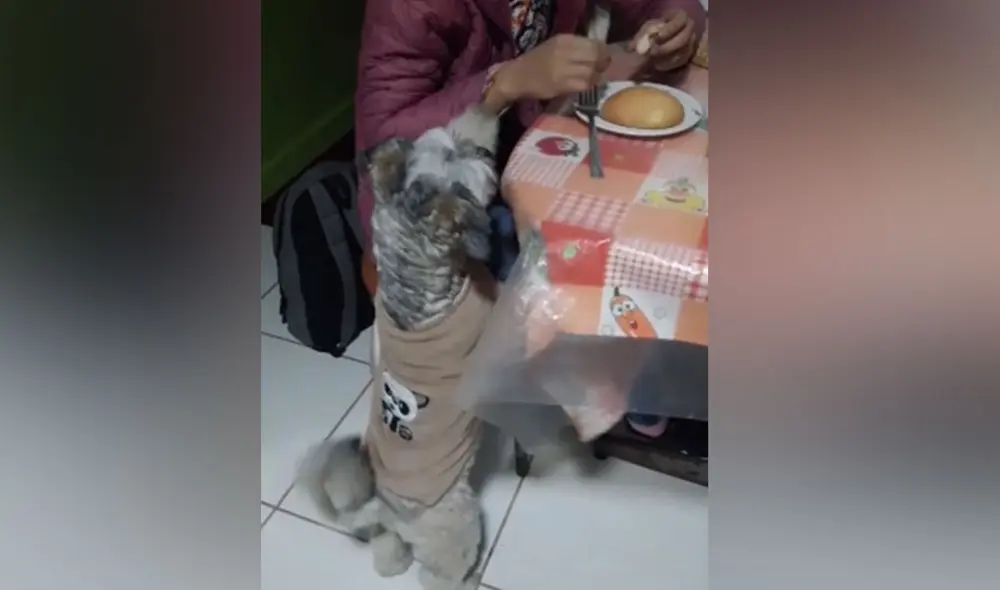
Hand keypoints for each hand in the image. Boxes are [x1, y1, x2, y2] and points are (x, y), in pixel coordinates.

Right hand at [495, 34, 610, 101]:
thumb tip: (599, 52)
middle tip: (600, 68)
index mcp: (564, 40)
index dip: (603, 51)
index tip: (602, 57)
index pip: (594, 44)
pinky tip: (584, 84)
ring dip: (595, 76)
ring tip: (592, 77)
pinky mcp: (561, 85)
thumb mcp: (556, 46)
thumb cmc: (538, 61)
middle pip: (595, 57)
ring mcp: (562, 69)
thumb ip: (576, 47)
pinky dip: (588, 85)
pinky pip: (584, 85)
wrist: (518, 76)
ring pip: (591, 72)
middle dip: (602, 64)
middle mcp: (564, 52)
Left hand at [629, 9, 696, 71]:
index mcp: (680, 17)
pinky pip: (681, 61)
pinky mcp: (687, 56)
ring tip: (653, 60)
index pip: (681, 20)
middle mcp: (688, 30)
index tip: (658, 37)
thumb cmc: (651, 33)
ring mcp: (690, 43)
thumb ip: (645, 35)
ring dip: (667, 57)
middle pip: (684, 38)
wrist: (653, 45)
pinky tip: (658, 66)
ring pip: (683, 51)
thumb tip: (640, 45)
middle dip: (667, 47)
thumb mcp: (646, 30)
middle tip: (653, 52)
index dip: (671, 28)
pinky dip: (669, 64)